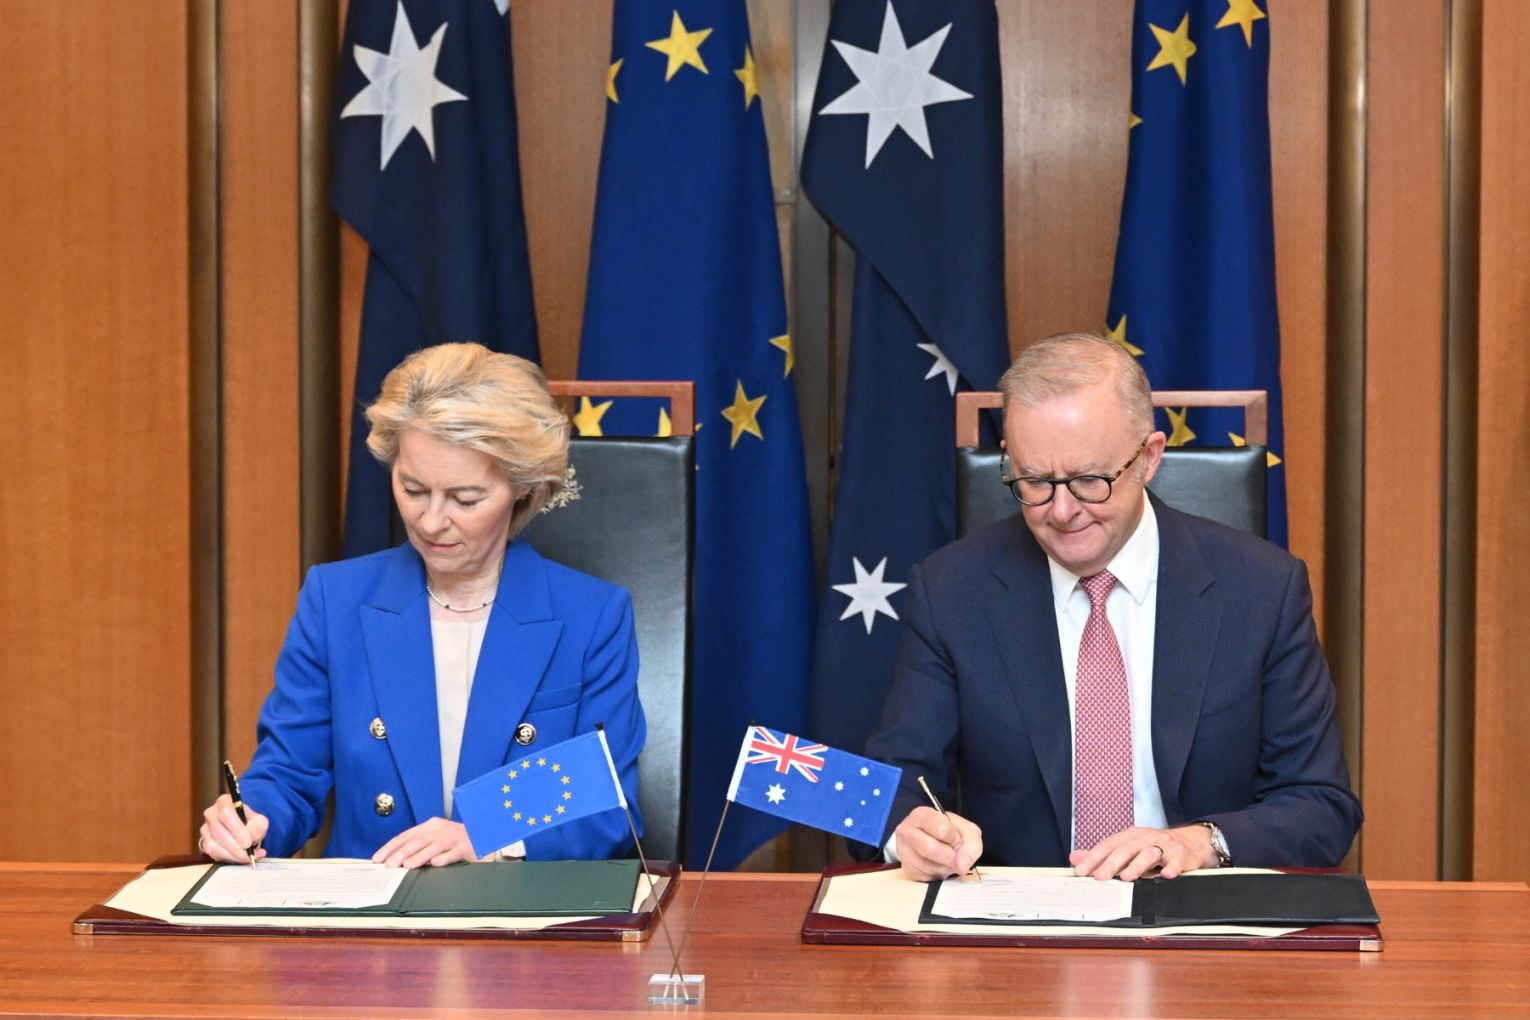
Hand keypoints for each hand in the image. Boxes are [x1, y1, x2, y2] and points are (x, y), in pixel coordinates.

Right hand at [199, 794, 268, 863]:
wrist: (243, 830)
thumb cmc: (249, 822)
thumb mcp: (259, 821)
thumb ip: (258, 827)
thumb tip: (252, 837)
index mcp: (224, 802)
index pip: (226, 814)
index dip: (237, 830)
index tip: (248, 843)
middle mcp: (211, 813)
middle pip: (218, 831)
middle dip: (235, 846)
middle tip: (249, 854)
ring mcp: (205, 828)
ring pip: (212, 844)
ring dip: (231, 854)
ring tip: (247, 857)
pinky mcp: (203, 842)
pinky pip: (212, 853)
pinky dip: (227, 858)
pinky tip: (239, 858)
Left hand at [372, 817, 479, 868]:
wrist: (484, 838)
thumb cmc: (455, 843)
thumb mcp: (435, 841)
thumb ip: (418, 848)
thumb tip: (394, 861)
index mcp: (431, 826)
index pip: (406, 836)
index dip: (390, 847)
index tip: (378, 858)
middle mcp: (442, 829)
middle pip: (418, 840)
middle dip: (401, 853)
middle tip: (390, 864)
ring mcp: (455, 837)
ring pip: (434, 846)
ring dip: (419, 856)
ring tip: (407, 866)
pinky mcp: (467, 847)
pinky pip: (454, 853)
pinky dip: (444, 858)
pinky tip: (435, 864)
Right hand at [893, 806, 983, 880]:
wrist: (928, 841)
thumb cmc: (947, 832)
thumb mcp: (966, 830)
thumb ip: (972, 843)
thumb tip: (962, 866)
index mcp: (921, 815)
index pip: (942, 830)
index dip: (956, 839)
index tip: (957, 841)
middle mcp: (906, 831)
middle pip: (931, 849)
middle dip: (950, 857)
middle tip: (955, 856)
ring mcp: (903, 851)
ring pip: (929, 867)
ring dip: (945, 868)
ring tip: (946, 860)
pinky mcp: (905, 869)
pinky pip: (925, 877)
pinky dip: (937, 875)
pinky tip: (937, 866)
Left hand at [1069, 824, 1217, 880]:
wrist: (1192, 843)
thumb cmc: (1156, 848)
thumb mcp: (1130, 848)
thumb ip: (1103, 855)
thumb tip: (1075, 857)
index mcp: (1131, 836)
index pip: (1108, 845)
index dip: (1094, 857)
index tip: (1080, 871)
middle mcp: (1146, 838)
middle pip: (1126, 849)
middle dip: (1111, 863)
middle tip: (1099, 877)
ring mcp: (1164, 845)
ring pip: (1149, 853)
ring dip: (1137, 866)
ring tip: (1126, 878)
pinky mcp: (1182, 855)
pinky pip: (1176, 861)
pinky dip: (1171, 868)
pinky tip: (1165, 875)